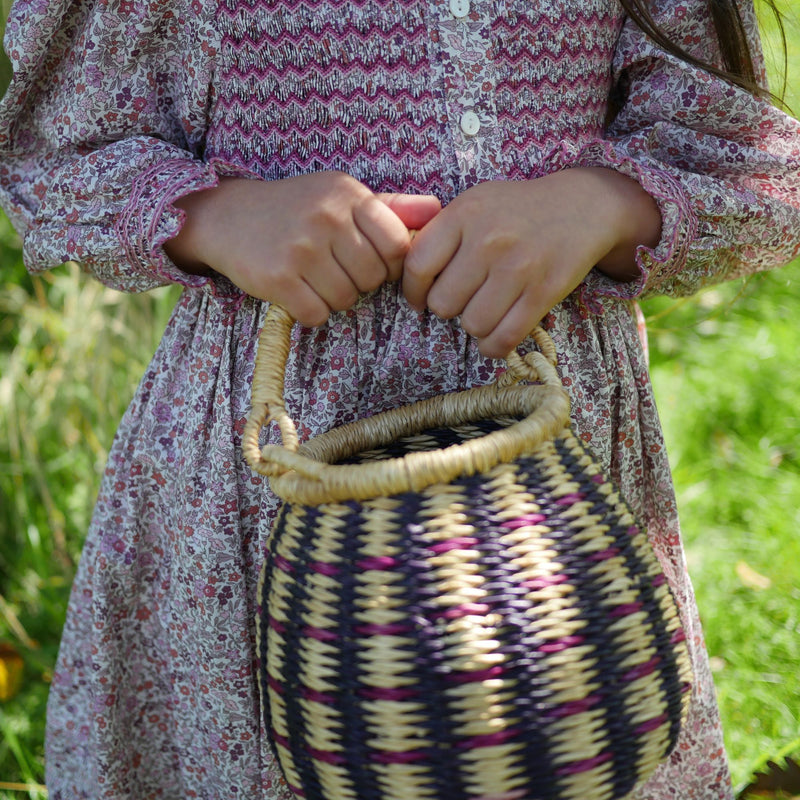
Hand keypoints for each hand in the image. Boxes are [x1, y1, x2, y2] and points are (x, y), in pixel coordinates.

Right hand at [164, 171, 440, 326]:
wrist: (228, 216)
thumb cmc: (296, 208)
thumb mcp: (341, 196)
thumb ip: (391, 207)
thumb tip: (438, 209)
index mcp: (348, 195)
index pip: (399, 246)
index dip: (390, 264)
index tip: (371, 261)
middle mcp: (326, 217)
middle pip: (373, 277)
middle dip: (360, 282)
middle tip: (335, 269)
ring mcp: (301, 248)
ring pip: (346, 299)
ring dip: (334, 298)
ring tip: (314, 277)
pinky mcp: (278, 278)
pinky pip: (317, 314)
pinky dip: (310, 311)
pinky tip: (297, 291)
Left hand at [402, 168, 660, 357]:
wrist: (582, 206)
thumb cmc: (516, 210)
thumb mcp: (474, 204)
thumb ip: (440, 234)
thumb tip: (404, 275)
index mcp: (465, 214)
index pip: (417, 266)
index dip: (413, 291)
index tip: (420, 299)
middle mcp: (489, 240)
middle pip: (443, 303)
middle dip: (448, 309)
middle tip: (464, 299)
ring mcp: (518, 268)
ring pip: (472, 325)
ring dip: (474, 326)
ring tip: (485, 311)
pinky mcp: (543, 292)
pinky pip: (504, 338)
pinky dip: (494, 345)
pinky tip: (496, 333)